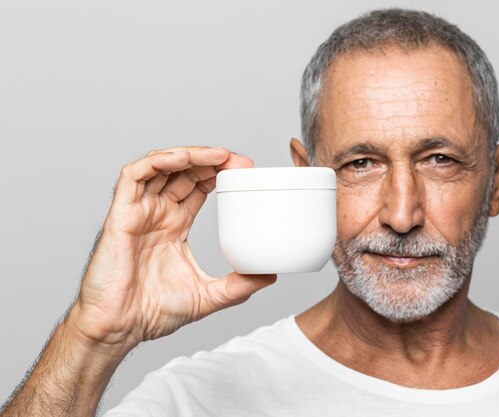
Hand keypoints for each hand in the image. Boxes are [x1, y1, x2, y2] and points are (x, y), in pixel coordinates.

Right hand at [66, 146, 276, 355]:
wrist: (119, 328)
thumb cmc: (152, 313)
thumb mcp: (207, 296)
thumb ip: (238, 286)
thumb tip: (270, 275)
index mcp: (174, 226)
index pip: (198, 186)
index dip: (219, 173)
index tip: (245, 170)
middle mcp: (157, 213)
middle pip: (184, 171)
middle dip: (211, 160)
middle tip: (239, 161)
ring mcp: (139, 211)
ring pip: (162, 166)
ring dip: (190, 155)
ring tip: (219, 155)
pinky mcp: (121, 215)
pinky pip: (134, 176)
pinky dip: (158, 161)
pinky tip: (183, 158)